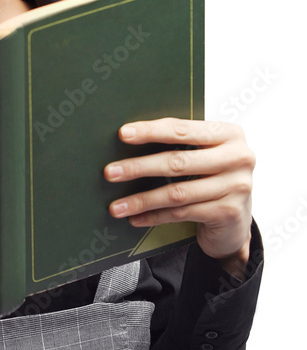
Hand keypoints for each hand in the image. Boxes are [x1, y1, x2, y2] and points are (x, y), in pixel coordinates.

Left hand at [103, 118, 254, 276]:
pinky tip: (135, 218)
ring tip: (116, 205)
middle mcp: (239, 157)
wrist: (236, 221)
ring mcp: (237, 186)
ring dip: (142, 200)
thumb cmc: (212, 179)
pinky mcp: (229, 212)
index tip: (123, 134)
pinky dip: (154, 216)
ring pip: (177, 193)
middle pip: (177, 162)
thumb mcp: (204, 155)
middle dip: (139, 167)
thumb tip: (129, 138)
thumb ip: (180, 146)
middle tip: (110, 172)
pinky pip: (182, 213)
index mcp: (229, 134)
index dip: (150, 131)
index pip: (182, 129)